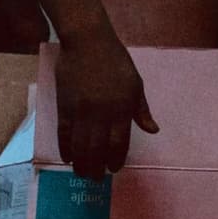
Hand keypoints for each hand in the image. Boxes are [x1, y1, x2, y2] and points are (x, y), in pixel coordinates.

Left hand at [0, 0, 45, 105]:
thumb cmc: (29, 14)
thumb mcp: (37, 39)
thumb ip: (35, 62)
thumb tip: (38, 84)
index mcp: (31, 62)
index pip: (26, 86)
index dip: (22, 100)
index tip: (19, 114)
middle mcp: (15, 63)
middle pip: (8, 88)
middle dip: (3, 101)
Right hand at [53, 32, 156, 177]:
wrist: (87, 40)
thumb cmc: (115, 60)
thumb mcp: (135, 83)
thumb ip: (141, 109)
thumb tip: (153, 130)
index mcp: (122, 108)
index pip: (119, 143)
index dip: (116, 159)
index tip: (114, 169)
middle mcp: (102, 113)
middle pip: (98, 149)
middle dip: (97, 167)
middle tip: (96, 178)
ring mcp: (81, 110)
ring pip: (80, 145)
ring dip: (81, 163)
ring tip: (82, 173)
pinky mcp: (64, 105)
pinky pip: (64, 132)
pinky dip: (65, 148)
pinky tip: (67, 158)